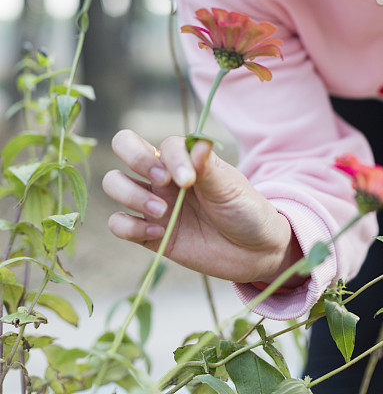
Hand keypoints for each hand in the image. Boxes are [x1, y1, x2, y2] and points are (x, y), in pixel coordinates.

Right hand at [102, 129, 304, 284]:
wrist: (254, 251)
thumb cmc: (245, 209)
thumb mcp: (230, 187)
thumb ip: (208, 167)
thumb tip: (198, 142)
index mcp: (185, 159)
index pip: (163, 143)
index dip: (171, 157)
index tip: (189, 180)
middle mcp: (163, 176)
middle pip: (124, 146)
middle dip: (134, 159)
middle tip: (162, 182)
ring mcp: (153, 203)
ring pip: (115, 183)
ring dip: (131, 195)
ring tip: (162, 212)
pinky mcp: (148, 233)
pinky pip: (118, 223)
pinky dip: (130, 227)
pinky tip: (157, 232)